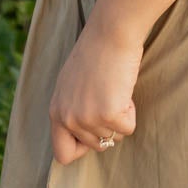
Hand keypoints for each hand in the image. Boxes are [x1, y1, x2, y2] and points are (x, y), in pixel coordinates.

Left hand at [49, 20, 142, 163]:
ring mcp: (87, 118)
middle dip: (108, 128)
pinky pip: (128, 128)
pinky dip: (131, 112)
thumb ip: (72, 110)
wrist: (111, 33)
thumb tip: (84, 133)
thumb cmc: (96, 53)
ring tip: (115, 89)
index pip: (63, 154)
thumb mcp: (71, 86)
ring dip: (121, 116)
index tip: (95, 131)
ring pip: (114, 137)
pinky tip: (123, 90)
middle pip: (96, 147)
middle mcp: (67, 118)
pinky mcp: (108, 114)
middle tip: (109, 99)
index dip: (82, 148)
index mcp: (56, 111)